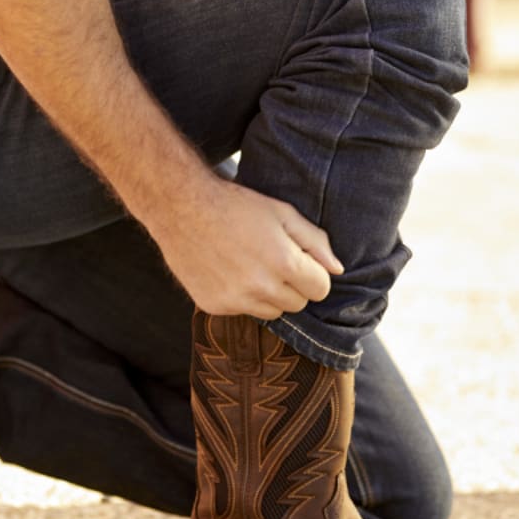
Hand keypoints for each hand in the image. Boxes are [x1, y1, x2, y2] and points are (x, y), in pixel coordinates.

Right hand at [147, 175, 343, 319]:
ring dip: (269, 295)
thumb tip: (337, 270)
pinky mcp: (214, 306)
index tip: (300, 261)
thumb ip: (314, 241)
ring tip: (251, 266)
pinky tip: (227, 272)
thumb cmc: (235, 205)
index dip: (313, 274)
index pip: (320, 289)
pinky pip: (242, 311)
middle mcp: (260, 287)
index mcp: (283, 263)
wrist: (180, 208)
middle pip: (297, 304)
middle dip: (293, 286)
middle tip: (273, 261)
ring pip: (271, 312)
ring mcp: (235, 300)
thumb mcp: (281, 213)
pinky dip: (241, 297)